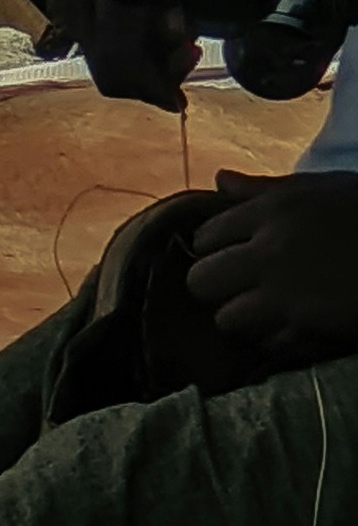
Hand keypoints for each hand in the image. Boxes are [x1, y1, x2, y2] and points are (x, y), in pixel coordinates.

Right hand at [46, 0, 198, 112]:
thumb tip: (176, 35)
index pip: (118, 69)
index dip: (152, 89)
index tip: (180, 100)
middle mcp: (75, 5)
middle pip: (107, 71)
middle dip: (148, 78)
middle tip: (185, 61)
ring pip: (98, 55)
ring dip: (135, 59)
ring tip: (171, 39)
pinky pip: (90, 32)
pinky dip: (119, 39)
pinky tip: (141, 19)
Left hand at [185, 171, 357, 360]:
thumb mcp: (323, 189)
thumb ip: (266, 190)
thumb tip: (219, 180)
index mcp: (275, 211)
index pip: (206, 236)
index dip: (215, 248)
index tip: (231, 254)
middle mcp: (270, 252)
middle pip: (201, 282)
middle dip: (216, 286)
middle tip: (240, 286)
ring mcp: (284, 295)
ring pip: (226, 319)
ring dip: (244, 317)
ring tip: (270, 308)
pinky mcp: (303, 331)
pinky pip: (266, 344)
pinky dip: (277, 339)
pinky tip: (298, 324)